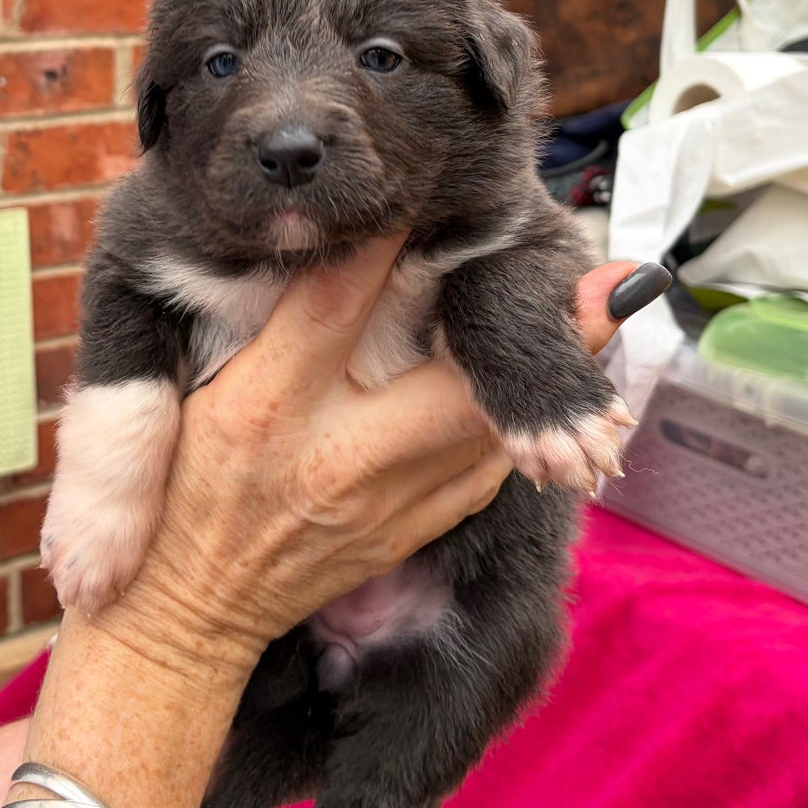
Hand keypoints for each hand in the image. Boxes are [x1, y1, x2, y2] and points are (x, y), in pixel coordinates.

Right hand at [102, 240, 640, 683]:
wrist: (188, 613)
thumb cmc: (189, 490)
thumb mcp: (206, 398)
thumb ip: (277, 324)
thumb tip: (345, 248)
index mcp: (269, 406)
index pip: (334, 307)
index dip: (383, 245)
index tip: (431, 194)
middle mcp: (340, 458)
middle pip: (456, 387)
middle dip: (539, 336)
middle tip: (618, 281)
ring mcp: (387, 508)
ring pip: (487, 438)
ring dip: (549, 382)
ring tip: (610, 315)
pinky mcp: (410, 533)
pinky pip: (479, 477)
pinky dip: (515, 429)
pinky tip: (539, 394)